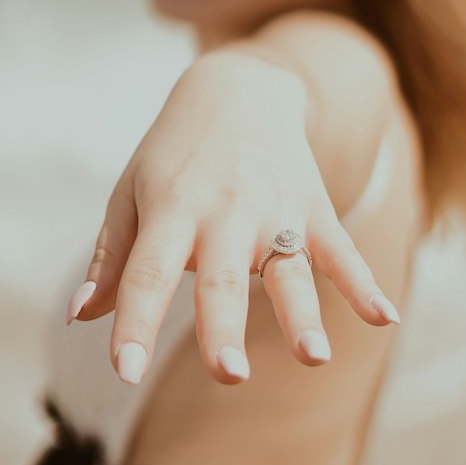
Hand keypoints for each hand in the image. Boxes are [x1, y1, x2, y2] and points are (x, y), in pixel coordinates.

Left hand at [64, 49, 401, 385]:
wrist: (239, 88)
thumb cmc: (173, 156)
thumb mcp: (131, 193)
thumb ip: (113, 259)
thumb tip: (81, 317)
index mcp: (169, 211)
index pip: (146, 275)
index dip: (134, 324)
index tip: (124, 373)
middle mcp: (222, 213)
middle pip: (221, 281)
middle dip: (224, 329)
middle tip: (228, 376)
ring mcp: (273, 212)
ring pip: (288, 272)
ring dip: (302, 314)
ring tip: (314, 357)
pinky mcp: (312, 209)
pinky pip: (340, 252)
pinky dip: (363, 284)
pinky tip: (384, 318)